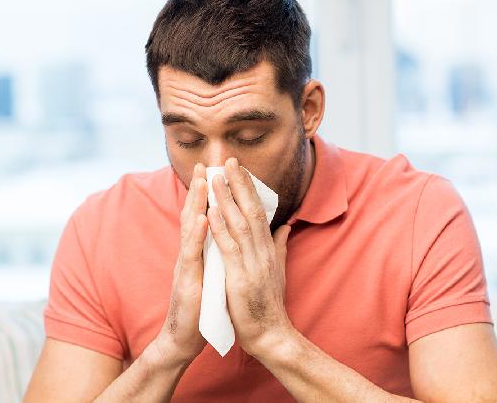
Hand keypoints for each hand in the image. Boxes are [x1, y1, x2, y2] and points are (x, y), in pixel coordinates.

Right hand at [156, 162, 208, 363]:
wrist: (184, 337)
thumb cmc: (200, 306)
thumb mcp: (213, 275)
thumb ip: (218, 255)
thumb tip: (228, 239)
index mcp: (199, 252)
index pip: (203, 217)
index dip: (208, 195)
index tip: (216, 172)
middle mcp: (189, 253)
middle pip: (193, 215)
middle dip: (198, 189)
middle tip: (204, 164)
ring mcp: (186, 265)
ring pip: (189, 228)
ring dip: (195, 203)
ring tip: (202, 181)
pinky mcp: (187, 279)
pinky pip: (191, 254)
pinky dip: (196, 235)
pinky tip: (202, 219)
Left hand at [207, 157, 293, 357]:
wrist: (272, 336)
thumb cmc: (268, 305)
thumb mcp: (277, 271)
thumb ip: (280, 247)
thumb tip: (285, 226)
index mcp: (268, 249)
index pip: (259, 211)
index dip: (248, 188)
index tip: (238, 168)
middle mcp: (263, 251)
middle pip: (252, 210)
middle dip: (239, 184)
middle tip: (228, 159)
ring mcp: (253, 263)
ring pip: (240, 224)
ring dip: (227, 199)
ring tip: (216, 177)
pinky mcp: (241, 277)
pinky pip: (230, 248)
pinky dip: (220, 228)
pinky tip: (211, 212)